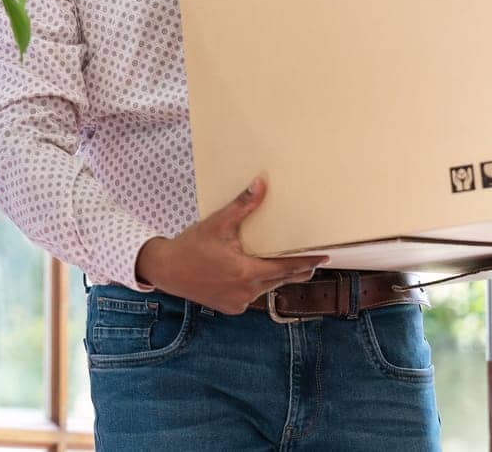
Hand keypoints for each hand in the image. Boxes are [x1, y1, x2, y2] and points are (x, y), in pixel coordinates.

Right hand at [134, 177, 326, 314]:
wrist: (166, 270)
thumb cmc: (191, 245)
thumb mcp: (218, 223)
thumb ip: (243, 205)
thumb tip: (261, 183)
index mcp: (247, 272)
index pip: (287, 268)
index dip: (308, 262)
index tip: (325, 257)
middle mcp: (246, 291)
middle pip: (282, 280)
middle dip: (297, 270)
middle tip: (313, 261)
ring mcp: (239, 302)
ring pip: (267, 289)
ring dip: (275, 277)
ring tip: (284, 265)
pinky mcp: (231, 308)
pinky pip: (252, 296)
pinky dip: (256, 286)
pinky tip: (253, 275)